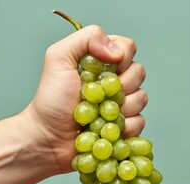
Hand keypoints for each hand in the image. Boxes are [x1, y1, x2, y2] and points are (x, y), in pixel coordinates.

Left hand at [20, 25, 147, 173]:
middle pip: (139, 72)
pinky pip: (139, 121)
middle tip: (99, 94)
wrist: (48, 138)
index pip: (128, 47)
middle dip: (121, 85)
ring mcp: (121, 103)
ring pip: (141, 97)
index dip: (121, 57)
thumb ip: (85, 39)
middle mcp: (115, 79)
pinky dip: (125, 126)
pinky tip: (106, 129)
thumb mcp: (58, 59)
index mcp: (102, 61)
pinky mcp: (125, 125)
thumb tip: (116, 50)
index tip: (103, 69)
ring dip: (121, 107)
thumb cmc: (51, 100)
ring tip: (99, 114)